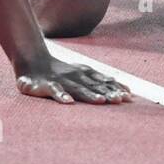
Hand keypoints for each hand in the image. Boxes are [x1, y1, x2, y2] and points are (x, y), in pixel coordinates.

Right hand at [16, 56, 132, 103]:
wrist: (34, 61)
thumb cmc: (62, 72)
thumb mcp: (83, 73)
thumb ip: (101, 81)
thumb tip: (124, 90)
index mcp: (86, 73)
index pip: (105, 81)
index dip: (117, 88)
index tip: (130, 96)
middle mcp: (77, 76)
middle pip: (95, 86)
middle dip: (108, 93)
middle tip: (120, 100)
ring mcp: (63, 80)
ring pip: (78, 88)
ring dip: (90, 95)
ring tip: (100, 101)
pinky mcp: (47, 85)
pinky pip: (55, 91)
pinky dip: (62, 96)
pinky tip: (68, 102)